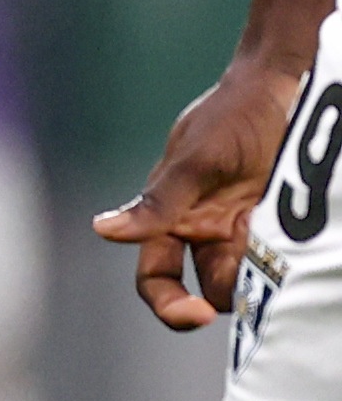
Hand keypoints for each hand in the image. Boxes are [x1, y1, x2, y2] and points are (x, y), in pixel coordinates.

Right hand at [103, 45, 306, 328]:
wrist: (287, 85)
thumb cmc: (232, 113)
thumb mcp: (195, 160)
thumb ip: (157, 202)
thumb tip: (102, 229)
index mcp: (172, 219)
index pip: (157, 277)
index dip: (169, 303)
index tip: (198, 315)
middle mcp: (205, 231)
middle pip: (207, 289)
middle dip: (228, 295)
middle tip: (257, 281)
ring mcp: (246, 229)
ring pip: (249, 279)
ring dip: (262, 279)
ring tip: (280, 253)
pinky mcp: (283, 224)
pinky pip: (280, 260)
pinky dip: (287, 264)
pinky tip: (297, 247)